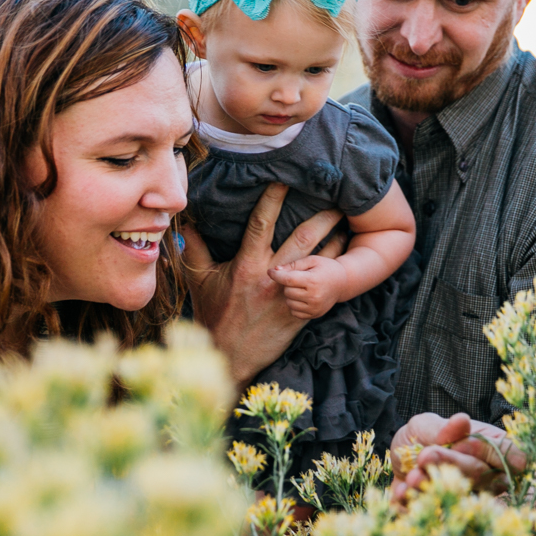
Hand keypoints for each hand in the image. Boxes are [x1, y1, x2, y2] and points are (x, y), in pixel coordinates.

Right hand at [184, 184, 344, 382]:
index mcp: (247, 265)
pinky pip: (324, 284)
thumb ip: (195, 250)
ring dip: (336, 237)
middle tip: (338, 195)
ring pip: (320, 259)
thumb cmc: (213, 317)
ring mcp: (289, 294)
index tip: (285, 177)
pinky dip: (336, 267)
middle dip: (322, 214)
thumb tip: (186, 222)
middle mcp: (271, 276)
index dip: (273, 198)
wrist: (229, 357)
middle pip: (304, 237)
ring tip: (349, 220)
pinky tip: (346, 254)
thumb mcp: (200, 281)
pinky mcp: (301, 311)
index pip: (262, 223)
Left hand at [269, 255, 347, 319]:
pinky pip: (294, 312)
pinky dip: (295, 305)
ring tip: (302, 288)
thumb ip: (293, 265)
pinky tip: (303, 297)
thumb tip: (274, 270)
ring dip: (291, 295)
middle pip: (287, 291)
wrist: (343, 283)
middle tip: (298, 279)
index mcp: (313, 280)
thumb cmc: (325, 268)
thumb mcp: (311, 260)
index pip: (288, 279)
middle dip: (288, 284)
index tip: (270, 271)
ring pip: (289, 302)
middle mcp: (314, 296)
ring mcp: (315, 308)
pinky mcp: (314, 315)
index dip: (276, 275)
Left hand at [388, 412, 526, 507]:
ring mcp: (468, 497)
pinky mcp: (443, 513)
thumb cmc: (421, 437)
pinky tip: (401, 493)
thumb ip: (444, 428)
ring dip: (434, 486)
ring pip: (460, 495)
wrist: (398, 459)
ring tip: (411, 477)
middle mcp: (488, 477)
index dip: (486, 452)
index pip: (508, 455)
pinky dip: (416, 503)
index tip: (462, 445)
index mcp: (491, 449)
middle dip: (452, 464)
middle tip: (426, 456)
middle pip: (481, 475)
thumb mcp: (427, 425)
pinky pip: (435, 512)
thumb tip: (462, 421)